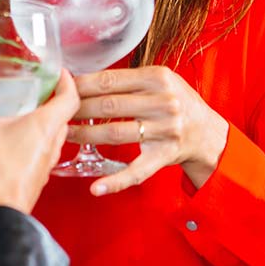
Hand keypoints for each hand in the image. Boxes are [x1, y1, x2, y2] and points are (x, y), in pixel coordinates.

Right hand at [0, 70, 78, 216]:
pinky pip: (19, 155)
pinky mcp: (28, 178)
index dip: (67, 81)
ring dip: (20, 124)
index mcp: (45, 127)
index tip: (59, 72)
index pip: (70, 97)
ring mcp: (40, 164)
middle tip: (35, 90)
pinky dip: (3, 146)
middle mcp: (48, 145)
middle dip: (46, 102)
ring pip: (36, 137)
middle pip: (57, 117)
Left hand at [67, 66, 228, 196]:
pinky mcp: (164, 156)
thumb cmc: (177, 102)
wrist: (207, 132)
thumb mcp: (160, 80)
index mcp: (158, 78)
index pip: (110, 80)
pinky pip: (136, 171)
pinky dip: (115, 181)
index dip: (82, 85)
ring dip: (85, 135)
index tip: (62, 87)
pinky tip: (96, 187)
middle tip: (57, 111)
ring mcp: (165, 131)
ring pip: (114, 134)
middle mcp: (163, 103)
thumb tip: (84, 78)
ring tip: (65, 133)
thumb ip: (129, 79)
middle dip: (78, 109)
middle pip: (109, 106)